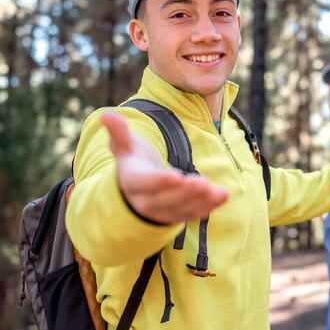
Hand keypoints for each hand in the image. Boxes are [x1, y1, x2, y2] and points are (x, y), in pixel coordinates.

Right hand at [100, 110, 228, 222]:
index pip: (145, 183)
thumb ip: (119, 133)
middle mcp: (146, 201)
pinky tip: (223, 195)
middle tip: (203, 183)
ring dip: (201, 201)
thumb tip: (106, 114)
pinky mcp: (178, 215)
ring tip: (218, 191)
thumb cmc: (133, 162)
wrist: (136, 190)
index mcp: (133, 181)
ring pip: (182, 209)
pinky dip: (209, 206)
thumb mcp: (125, 147)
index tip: (176, 175)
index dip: (160, 181)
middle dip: (186, 193)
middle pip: (167, 199)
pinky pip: (194, 213)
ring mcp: (163, 212)